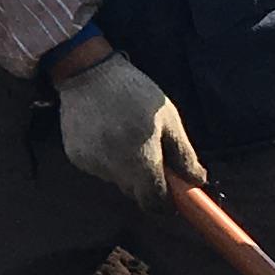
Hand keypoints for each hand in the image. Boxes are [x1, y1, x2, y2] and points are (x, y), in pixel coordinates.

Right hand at [53, 49, 203, 211]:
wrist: (88, 72)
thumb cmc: (135, 93)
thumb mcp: (168, 118)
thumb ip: (184, 154)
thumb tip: (198, 181)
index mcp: (140, 158)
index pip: (154, 201)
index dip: (166, 203)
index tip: (173, 195)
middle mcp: (113, 167)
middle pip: (136, 193)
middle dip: (147, 182)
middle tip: (152, 155)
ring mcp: (92, 164)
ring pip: (117, 180)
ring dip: (127, 169)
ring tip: (126, 136)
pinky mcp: (76, 158)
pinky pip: (100, 168)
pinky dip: (107, 159)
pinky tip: (107, 133)